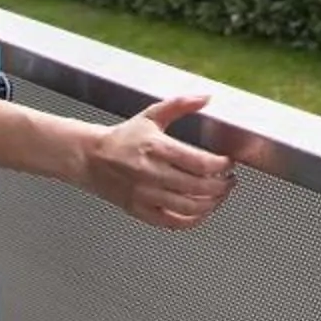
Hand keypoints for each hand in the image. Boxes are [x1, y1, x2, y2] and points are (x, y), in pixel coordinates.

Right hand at [80, 93, 236, 228]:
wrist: (90, 158)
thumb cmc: (122, 138)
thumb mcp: (151, 115)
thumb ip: (180, 105)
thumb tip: (205, 97)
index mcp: (157, 148)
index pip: (200, 162)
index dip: (222, 165)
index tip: (229, 163)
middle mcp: (151, 173)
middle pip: (199, 187)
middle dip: (222, 185)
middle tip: (230, 180)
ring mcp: (146, 195)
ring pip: (189, 208)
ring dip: (213, 203)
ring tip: (220, 195)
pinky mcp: (140, 210)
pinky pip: (173, 223)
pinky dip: (193, 221)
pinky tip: (202, 212)